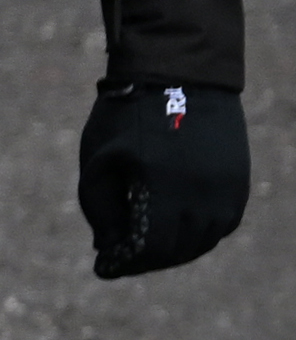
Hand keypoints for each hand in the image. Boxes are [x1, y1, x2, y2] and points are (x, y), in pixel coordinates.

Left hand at [80, 79, 246, 277]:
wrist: (180, 72)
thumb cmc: (128, 115)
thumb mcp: (99, 160)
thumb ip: (100, 210)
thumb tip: (108, 248)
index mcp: (164, 189)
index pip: (151, 250)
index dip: (127, 264)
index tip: (106, 267)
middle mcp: (203, 194)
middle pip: (179, 249)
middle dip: (149, 260)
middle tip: (125, 258)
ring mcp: (227, 187)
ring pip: (205, 239)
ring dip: (178, 249)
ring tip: (150, 245)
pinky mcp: (240, 178)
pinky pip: (224, 221)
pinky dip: (202, 232)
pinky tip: (179, 228)